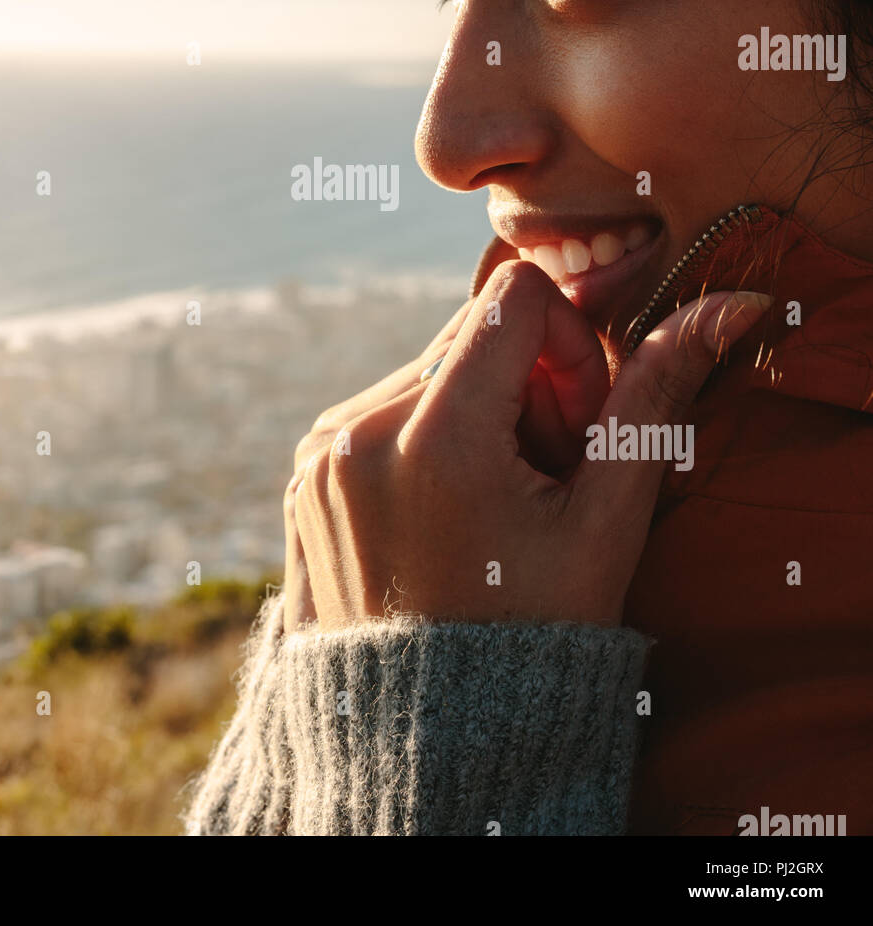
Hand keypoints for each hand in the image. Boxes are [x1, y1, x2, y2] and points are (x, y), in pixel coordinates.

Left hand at [285, 260, 769, 630]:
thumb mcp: (605, 521)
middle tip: (542, 475)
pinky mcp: (309, 468)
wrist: (430, 735)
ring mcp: (324, 451)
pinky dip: (428, 433)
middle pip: (471, 330)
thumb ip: (653, 400)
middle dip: (525, 385)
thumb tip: (723, 307)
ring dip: (478, 409)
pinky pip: (383, 404)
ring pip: (429, 365)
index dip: (568, 350)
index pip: (516, 298)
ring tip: (494, 504)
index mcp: (436, 439)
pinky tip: (449, 510)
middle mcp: (360, 431)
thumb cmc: (535, 633)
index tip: (575, 430)